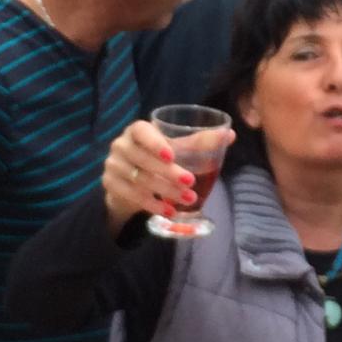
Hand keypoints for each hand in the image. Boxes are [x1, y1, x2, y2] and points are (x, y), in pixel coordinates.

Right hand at [102, 118, 220, 228]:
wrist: (129, 179)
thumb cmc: (157, 157)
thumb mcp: (177, 148)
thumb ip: (200, 142)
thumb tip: (230, 135)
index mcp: (137, 131)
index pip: (141, 131)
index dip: (155, 143)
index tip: (172, 155)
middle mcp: (121, 145)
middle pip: (142, 159)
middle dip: (168, 173)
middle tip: (190, 182)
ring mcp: (113, 165)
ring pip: (139, 179)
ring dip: (165, 191)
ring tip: (189, 199)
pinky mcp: (110, 185)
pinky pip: (132, 196)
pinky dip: (153, 204)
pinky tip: (169, 210)